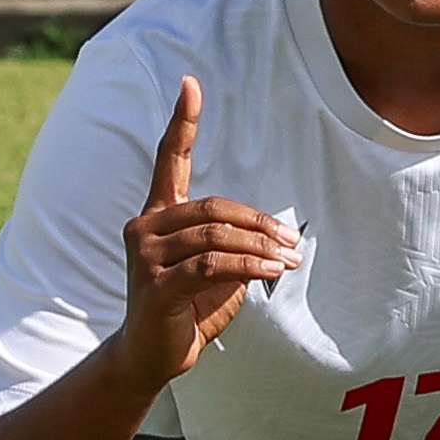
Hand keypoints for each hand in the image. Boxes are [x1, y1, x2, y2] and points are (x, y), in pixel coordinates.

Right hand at [117, 78, 300, 381]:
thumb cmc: (188, 308)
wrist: (152, 355)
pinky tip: (274, 272)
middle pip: (214, 206)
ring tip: (291, 259)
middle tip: (293, 240)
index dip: (182, 122)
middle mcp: (145, 228)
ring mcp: (146, 257)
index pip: (168, 159)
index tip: (190, 83)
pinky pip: (213, 265)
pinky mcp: (156, 286)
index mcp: (158, 216)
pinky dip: (250, 266)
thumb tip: (278, 237)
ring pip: (216, 234)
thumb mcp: (216, 270)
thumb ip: (233, 244)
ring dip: (262, 246)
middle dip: (260, 222)